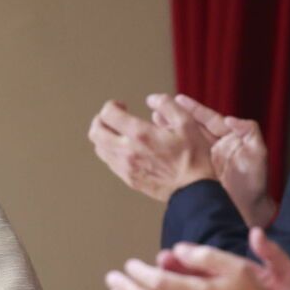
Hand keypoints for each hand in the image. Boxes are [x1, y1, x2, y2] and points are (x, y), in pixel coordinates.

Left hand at [89, 99, 215, 202]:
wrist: (194, 190)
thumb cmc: (193, 156)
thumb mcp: (187, 122)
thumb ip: (167, 105)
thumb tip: (151, 99)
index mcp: (140, 134)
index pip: (108, 114)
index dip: (112, 105)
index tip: (123, 106)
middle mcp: (127, 151)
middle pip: (95, 132)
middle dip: (100, 120)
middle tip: (113, 117)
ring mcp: (126, 167)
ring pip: (99, 148)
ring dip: (104, 136)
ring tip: (119, 132)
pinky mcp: (128, 179)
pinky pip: (109, 162)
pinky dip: (111, 151)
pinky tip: (126, 148)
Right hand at [161, 94, 273, 226]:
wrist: (249, 210)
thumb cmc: (256, 182)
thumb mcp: (258, 153)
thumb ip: (249, 132)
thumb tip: (231, 120)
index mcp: (227, 138)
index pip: (208, 119)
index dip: (193, 109)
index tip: (178, 99)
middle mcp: (213, 147)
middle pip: (191, 127)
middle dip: (174, 117)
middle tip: (158, 109)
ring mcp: (203, 161)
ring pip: (184, 142)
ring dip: (169, 132)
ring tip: (153, 122)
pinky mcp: (197, 175)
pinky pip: (181, 161)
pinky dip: (170, 153)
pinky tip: (157, 148)